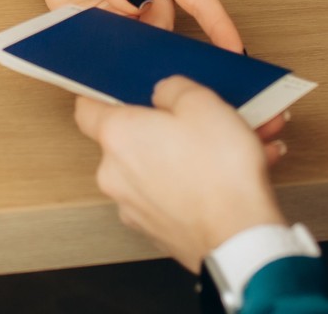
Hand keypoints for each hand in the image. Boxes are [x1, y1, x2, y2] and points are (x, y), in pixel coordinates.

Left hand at [34, 0, 242, 52]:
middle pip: (170, 26)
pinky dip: (120, 56)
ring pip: (148, 41)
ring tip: (119, 56)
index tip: (235, 49)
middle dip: (164, 44)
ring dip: (136, 50)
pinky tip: (108, 62)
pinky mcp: (115, 30)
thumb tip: (139, 3)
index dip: (218, 22)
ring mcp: (133, 14)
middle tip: (150, 61)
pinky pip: (125, 48)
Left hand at [74, 76, 289, 270]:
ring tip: (231, 148)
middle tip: (196, 122)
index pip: (87, 109)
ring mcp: (133, 206)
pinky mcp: (157, 230)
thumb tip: (165, 94)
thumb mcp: (202, 102)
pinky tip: (232, 175)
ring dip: (189, 157)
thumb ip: (173, 89)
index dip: (104, 98)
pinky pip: (172, 195)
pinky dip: (196, 184)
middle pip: (131, 140)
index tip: (120, 95)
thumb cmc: (219, 173)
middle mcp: (115, 173)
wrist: (241, 238)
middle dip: (164, 129)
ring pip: (158, 169)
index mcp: (117, 135)